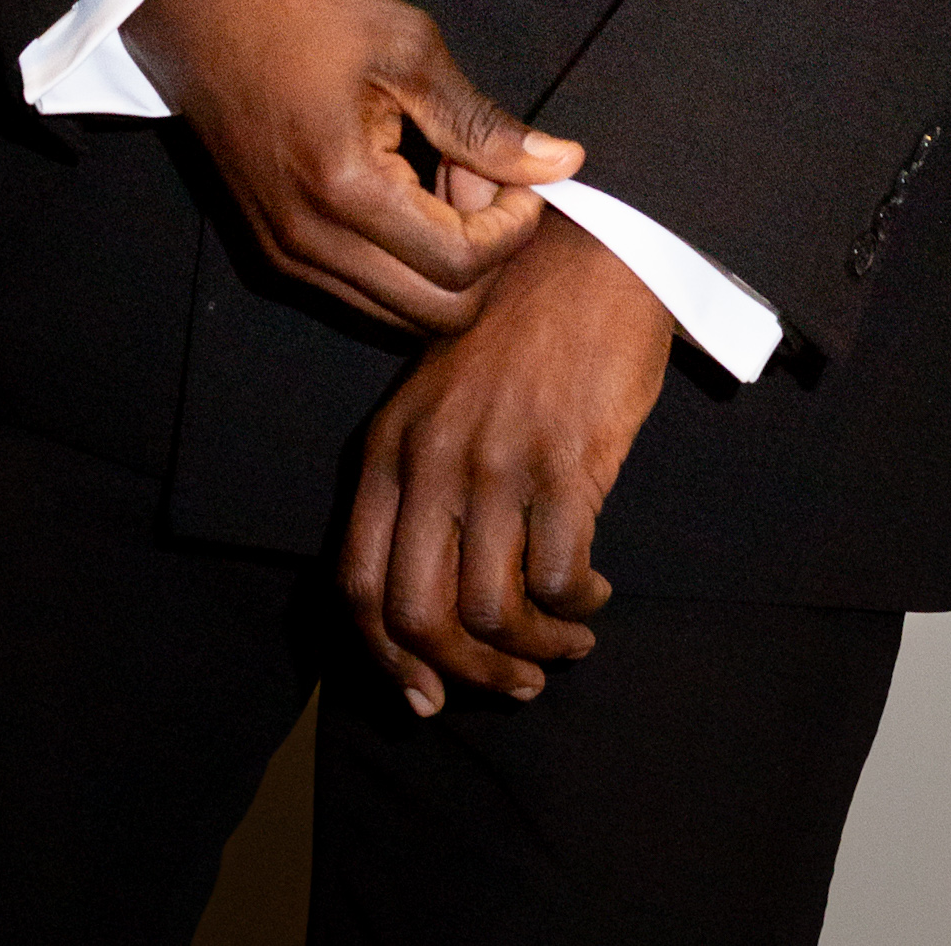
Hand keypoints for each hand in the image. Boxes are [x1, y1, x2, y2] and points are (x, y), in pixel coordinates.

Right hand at [121, 0, 581, 334]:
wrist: (205, 16)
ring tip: (444, 179)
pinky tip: (409, 191)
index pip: (462, 263)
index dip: (513, 226)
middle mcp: (310, 242)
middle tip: (483, 177)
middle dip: (485, 253)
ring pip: (403, 315)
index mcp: (345, 188)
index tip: (520, 174)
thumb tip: (561, 163)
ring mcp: (289, 256)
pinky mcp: (279, 252)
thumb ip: (482, 122)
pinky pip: (365, 294)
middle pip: (439, 313)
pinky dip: (406, 261)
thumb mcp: (407, 49)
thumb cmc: (301, 16)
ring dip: (445, 261)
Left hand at [340, 206, 672, 711]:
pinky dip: (577, 606)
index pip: (357, 585)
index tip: (427, 697)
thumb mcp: (435, 393)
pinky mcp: (566, 461)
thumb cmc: (518, 327)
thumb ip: (416, 477)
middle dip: (468, 674)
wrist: (593, 254)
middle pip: (419, 616)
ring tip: (567, 641)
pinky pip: (559, 577)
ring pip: (493, 611)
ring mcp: (497, 461)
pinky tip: (593, 592)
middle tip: (514, 682)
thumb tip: (421, 601)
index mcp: (388, 446)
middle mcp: (431, 459)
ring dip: (536, 650)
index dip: (388, 660)